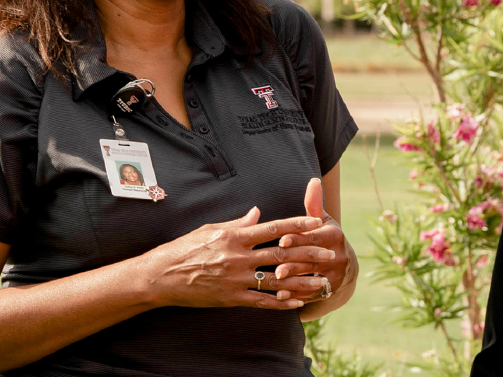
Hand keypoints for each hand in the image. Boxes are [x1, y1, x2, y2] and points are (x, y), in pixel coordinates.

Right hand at [139, 206, 335, 309]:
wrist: (159, 277)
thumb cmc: (184, 248)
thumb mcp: (210, 229)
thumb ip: (237, 223)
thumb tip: (258, 213)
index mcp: (235, 236)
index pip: (274, 227)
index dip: (298, 224)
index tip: (317, 222)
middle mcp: (238, 257)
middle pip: (281, 253)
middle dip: (308, 253)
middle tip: (329, 253)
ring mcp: (235, 279)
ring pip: (276, 280)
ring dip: (301, 281)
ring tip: (321, 282)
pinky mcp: (230, 298)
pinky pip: (260, 301)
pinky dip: (280, 303)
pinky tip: (297, 304)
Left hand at [271, 178, 356, 302]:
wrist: (344, 266)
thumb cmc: (325, 237)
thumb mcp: (323, 221)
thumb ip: (314, 203)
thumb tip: (312, 180)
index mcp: (334, 235)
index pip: (314, 237)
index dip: (298, 238)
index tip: (281, 240)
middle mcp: (338, 254)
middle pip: (313, 258)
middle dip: (294, 263)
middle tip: (275, 267)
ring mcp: (336, 274)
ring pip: (312, 278)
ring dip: (293, 281)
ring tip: (276, 282)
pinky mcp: (331, 289)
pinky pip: (312, 294)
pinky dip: (296, 296)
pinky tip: (280, 296)